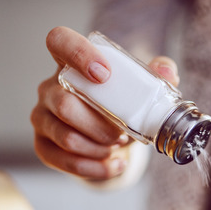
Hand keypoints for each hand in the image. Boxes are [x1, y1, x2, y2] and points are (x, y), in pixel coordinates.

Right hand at [30, 26, 179, 179]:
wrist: (112, 137)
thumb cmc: (121, 105)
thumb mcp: (139, 88)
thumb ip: (155, 76)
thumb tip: (168, 72)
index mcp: (71, 63)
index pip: (59, 41)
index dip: (77, 54)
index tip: (104, 74)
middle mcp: (50, 88)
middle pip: (64, 103)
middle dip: (100, 125)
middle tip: (123, 133)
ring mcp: (42, 117)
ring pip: (66, 137)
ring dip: (99, 148)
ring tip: (118, 147)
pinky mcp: (43, 145)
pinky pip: (64, 161)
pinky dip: (95, 168)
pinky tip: (115, 166)